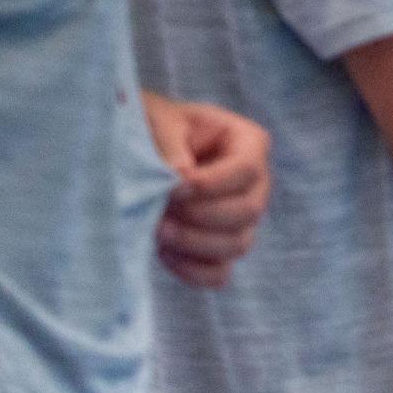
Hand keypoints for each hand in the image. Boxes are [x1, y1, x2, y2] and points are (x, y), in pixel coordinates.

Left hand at [143, 94, 271, 288]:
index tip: (170, 190)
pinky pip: (220, 273)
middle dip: (200, 216)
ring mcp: (240, 218)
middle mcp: (254, 182)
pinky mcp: (218, 247)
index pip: (247, 169)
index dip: (210, 185)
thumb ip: (169, 142)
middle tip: (159, 214)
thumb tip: (179, 176)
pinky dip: (193, 271)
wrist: (138, 147)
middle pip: (249, 210)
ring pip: (238, 244)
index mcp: (247, 142)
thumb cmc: (153, 126)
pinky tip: (165, 253)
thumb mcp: (159, 118)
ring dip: (194, 243)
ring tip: (157, 230)